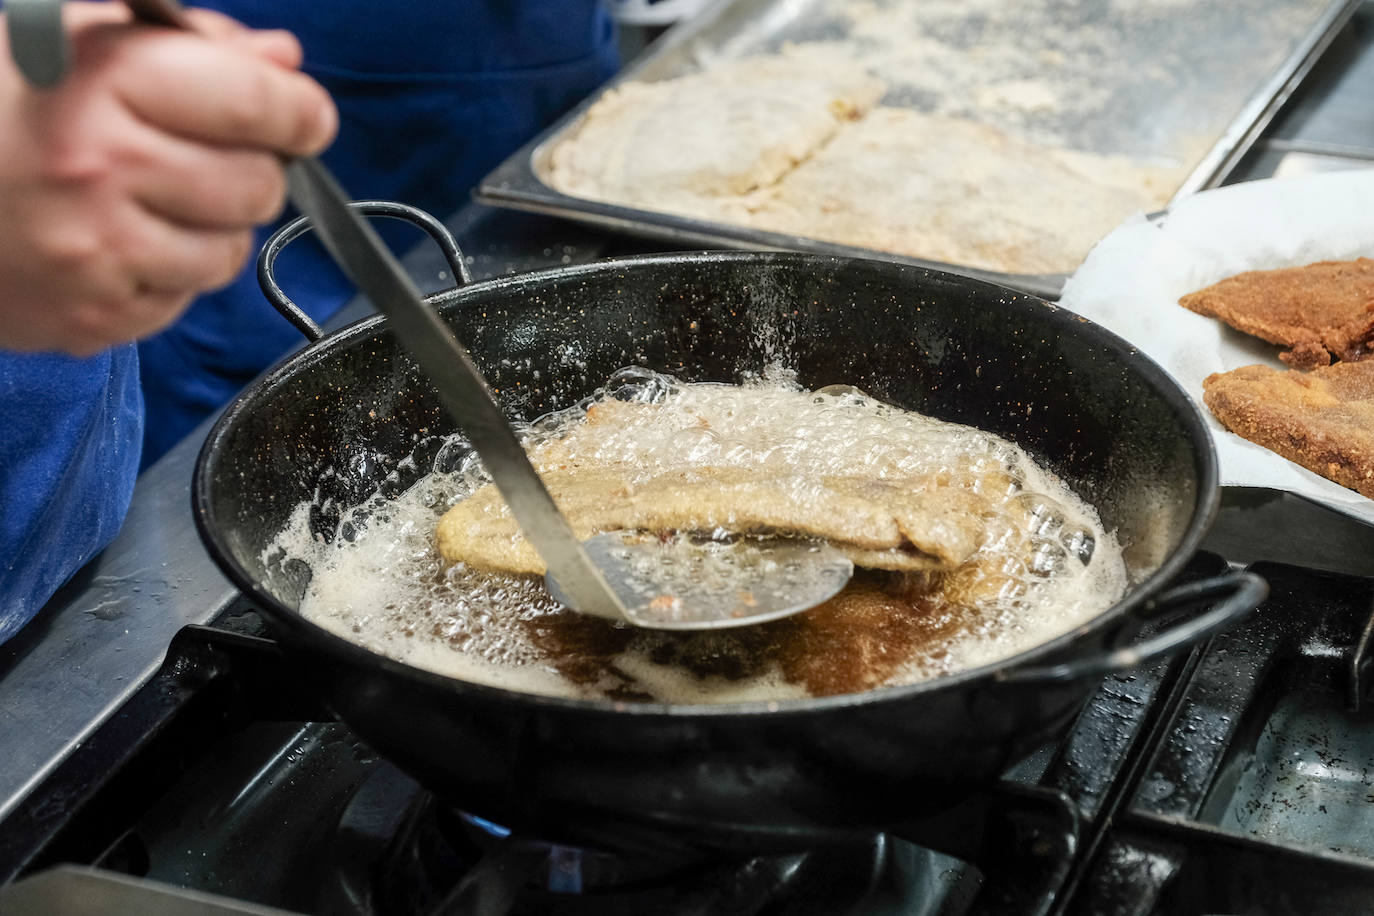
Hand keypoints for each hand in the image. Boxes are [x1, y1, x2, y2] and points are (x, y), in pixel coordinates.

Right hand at [0, 3, 336, 355]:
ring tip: (147, 199)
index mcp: (99, 85)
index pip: (258, 103)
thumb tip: (282, 62)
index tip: (302, 115)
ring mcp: (95, 254)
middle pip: (258, 185)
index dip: (299, 110)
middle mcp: (100, 172)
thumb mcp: (68, 34)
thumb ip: (186, 44)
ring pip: (229, 252)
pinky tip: (115, 240)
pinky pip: (182, 299)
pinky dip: (167, 273)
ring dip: (210, 228)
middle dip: (249, 169)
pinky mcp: (92, 317)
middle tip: (200, 156)